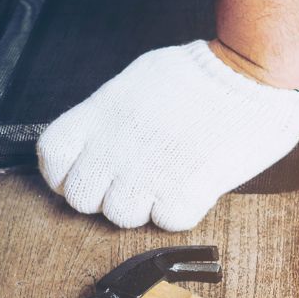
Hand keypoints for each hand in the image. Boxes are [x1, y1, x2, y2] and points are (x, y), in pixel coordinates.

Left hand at [36, 40, 298, 230]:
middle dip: (104, 194)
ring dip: (143, 205)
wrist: (246, 75)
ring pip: (122, 217)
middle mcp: (113, 148)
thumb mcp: (135, 82)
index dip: (66, 172)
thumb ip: (108, 117)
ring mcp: (144, 175)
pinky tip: (191, 184)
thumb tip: (96, 144)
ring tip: (167, 178)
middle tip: (133, 178)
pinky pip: (165, 223)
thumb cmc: (197, 74)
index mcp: (99, 115)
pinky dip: (179, 210)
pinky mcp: (180, 195)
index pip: (52, 160)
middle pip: (81, 199)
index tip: (88, 171)